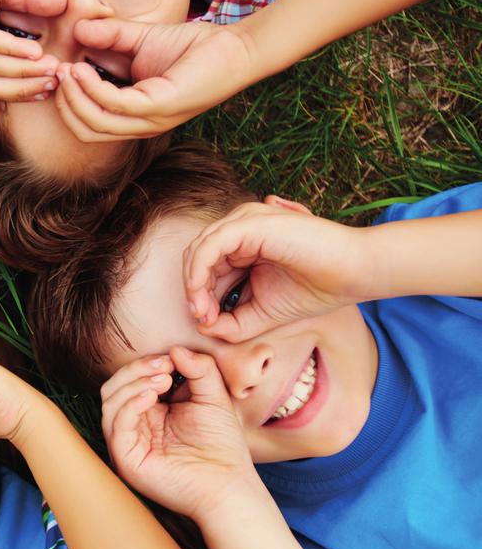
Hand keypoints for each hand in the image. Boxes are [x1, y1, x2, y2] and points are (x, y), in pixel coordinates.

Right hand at [52, 18, 259, 139]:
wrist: (234, 47)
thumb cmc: (193, 47)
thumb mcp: (140, 39)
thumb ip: (109, 36)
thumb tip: (77, 29)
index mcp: (134, 115)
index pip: (88, 123)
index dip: (66, 101)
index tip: (56, 70)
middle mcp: (140, 124)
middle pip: (87, 130)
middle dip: (64, 103)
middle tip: (56, 72)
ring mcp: (150, 120)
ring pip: (96, 123)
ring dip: (73, 97)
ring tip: (66, 69)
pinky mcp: (161, 107)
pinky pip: (115, 105)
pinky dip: (93, 88)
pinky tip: (82, 67)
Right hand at [101, 348, 255, 523]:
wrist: (228, 483)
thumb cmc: (222, 444)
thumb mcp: (213, 395)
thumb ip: (199, 368)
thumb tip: (175, 348)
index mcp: (150, 412)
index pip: (131, 380)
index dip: (146, 364)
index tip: (171, 358)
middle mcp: (135, 426)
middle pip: (114, 387)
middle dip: (136, 370)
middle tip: (164, 366)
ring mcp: (129, 443)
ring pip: (110, 402)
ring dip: (133, 383)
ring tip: (162, 380)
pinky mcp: (127, 458)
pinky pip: (116, 425)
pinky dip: (130, 404)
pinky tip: (151, 396)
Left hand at [183, 197, 368, 341]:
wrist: (354, 273)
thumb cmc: (315, 290)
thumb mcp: (263, 313)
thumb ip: (232, 322)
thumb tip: (202, 327)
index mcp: (243, 247)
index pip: (206, 269)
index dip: (199, 297)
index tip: (206, 323)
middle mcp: (241, 230)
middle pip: (197, 258)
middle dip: (194, 292)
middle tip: (202, 319)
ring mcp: (245, 222)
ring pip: (199, 250)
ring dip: (194, 284)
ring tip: (203, 311)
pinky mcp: (250, 223)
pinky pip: (210, 244)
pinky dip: (200, 270)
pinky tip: (202, 293)